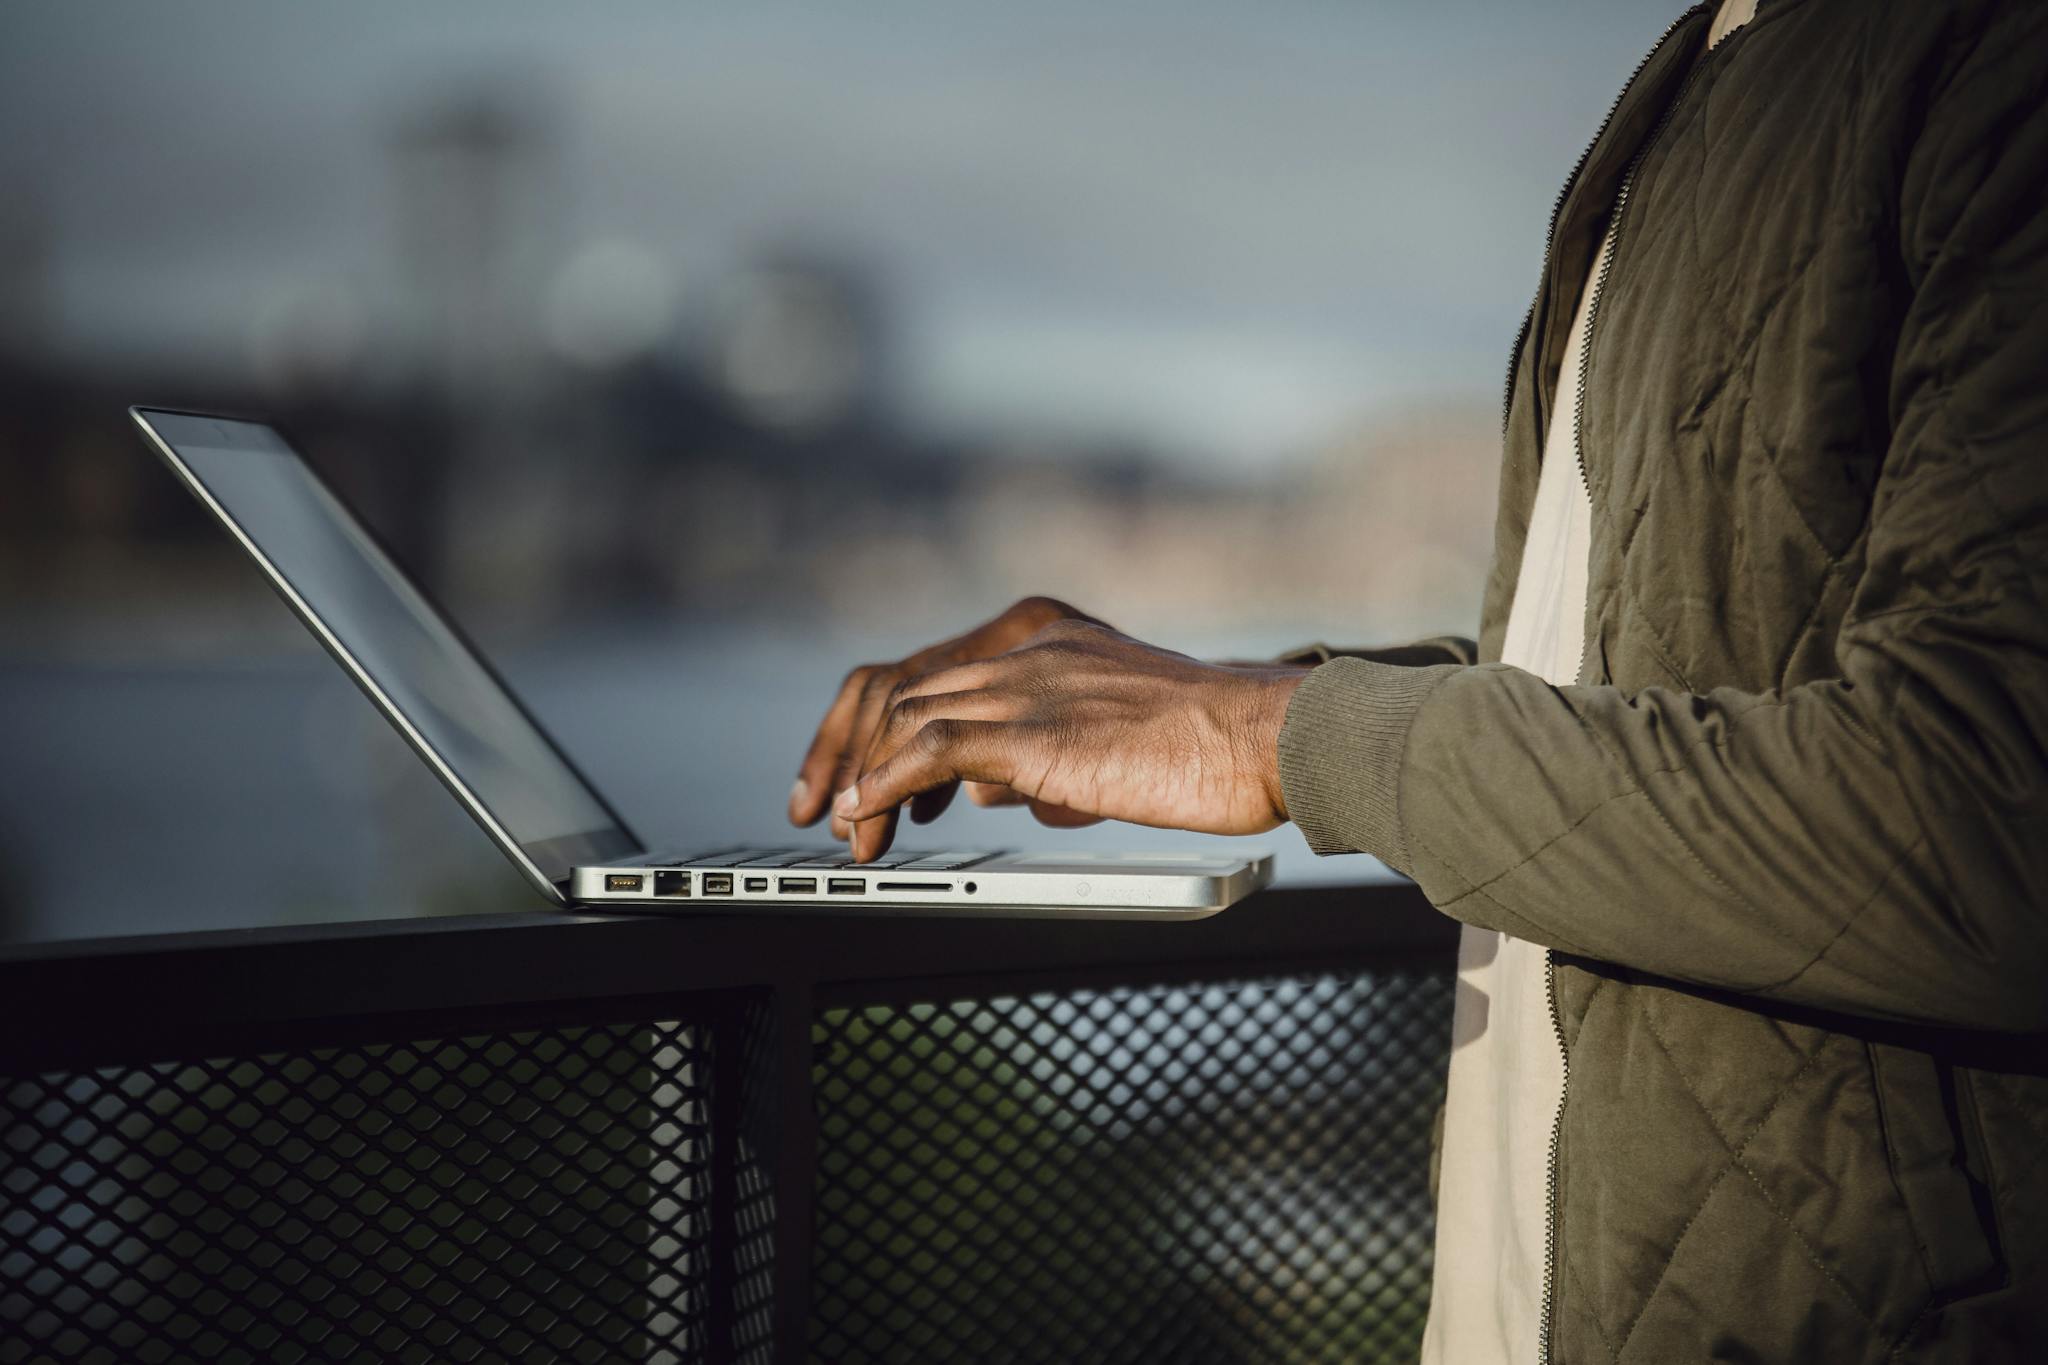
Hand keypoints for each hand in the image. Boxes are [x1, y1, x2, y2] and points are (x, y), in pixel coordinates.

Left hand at [832, 618, 1307, 861]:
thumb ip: (1048, 747)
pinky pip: (932, 747)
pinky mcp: (1037, 729)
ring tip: (855, 833)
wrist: (1272, 737)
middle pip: (907, 687)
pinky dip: (885, 783)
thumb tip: (994, 787)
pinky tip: (868, 815)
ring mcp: (1032, 683)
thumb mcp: (1113, 736)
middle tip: (834, 810)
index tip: (863, 780)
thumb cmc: (1216, 746)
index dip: (886, 728)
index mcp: (1052, 637)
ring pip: (909, 714)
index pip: (938, 672)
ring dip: (867, 779)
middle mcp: (1031, 646)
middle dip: (857, 752)